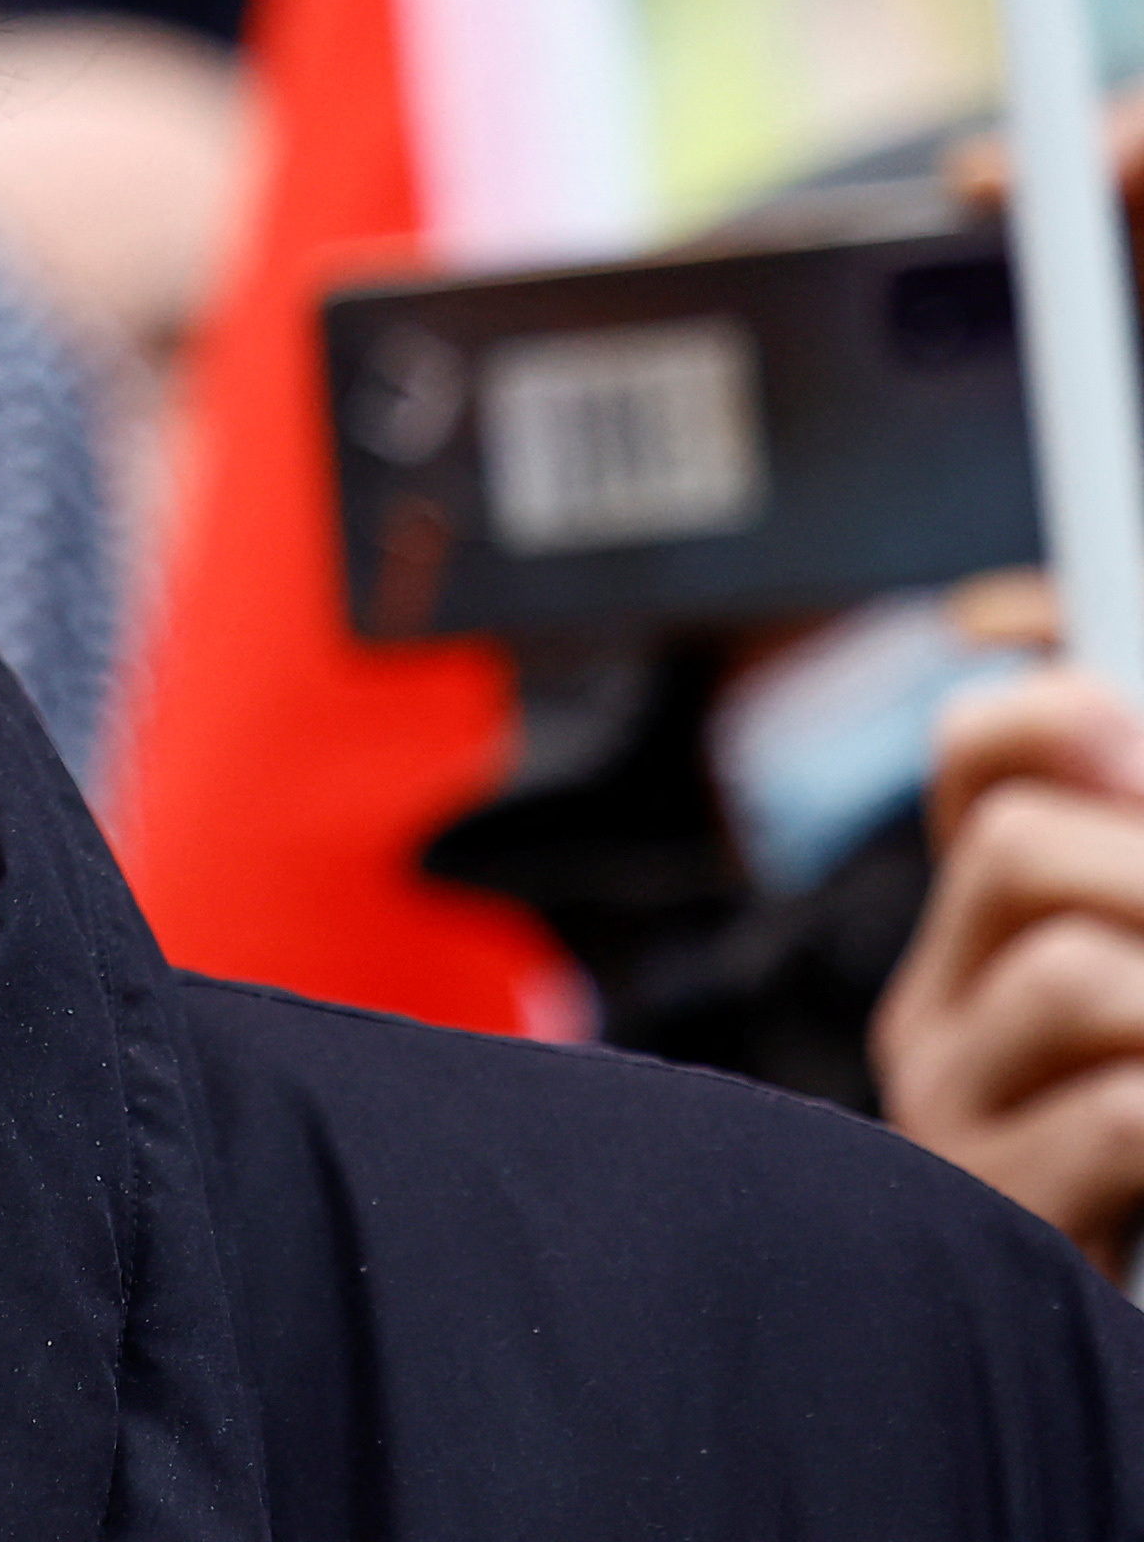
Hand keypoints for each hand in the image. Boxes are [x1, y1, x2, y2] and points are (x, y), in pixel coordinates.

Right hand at [872, 663, 1143, 1273]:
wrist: (1129, 1361)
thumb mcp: (1143, 1013)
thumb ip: (1133, 867)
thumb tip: (1103, 711)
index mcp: (996, 950)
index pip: (979, 762)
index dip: (1045, 713)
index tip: (1119, 731)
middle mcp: (948, 1025)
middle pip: (1022, 854)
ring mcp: (958, 1129)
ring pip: (1075, 977)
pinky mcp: (1005, 1226)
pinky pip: (1120, 1115)